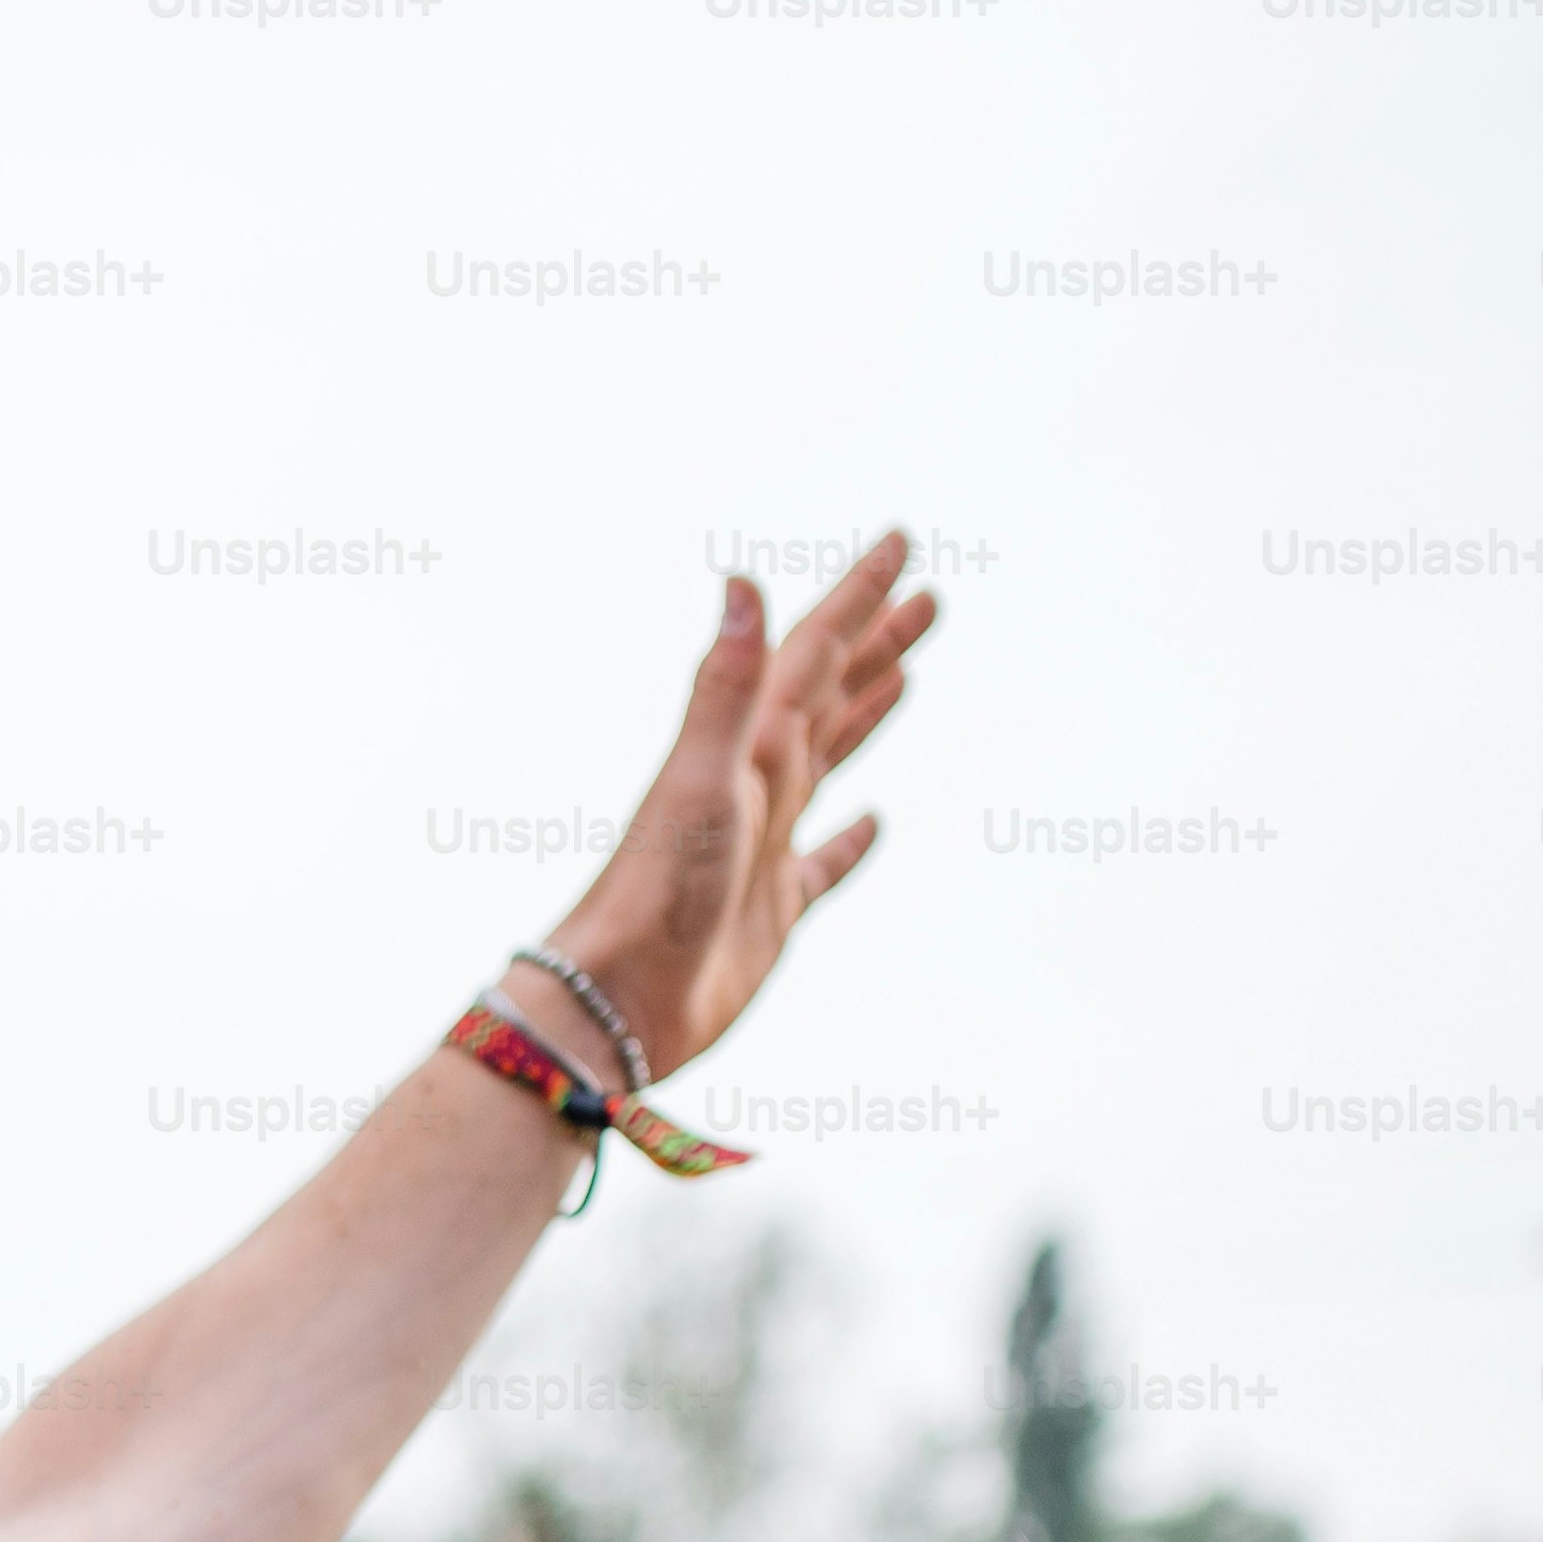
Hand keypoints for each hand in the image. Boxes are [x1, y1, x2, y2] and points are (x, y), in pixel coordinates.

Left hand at [529, 534, 937, 1081]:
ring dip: (864, 713)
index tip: (900, 541)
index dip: (857, 597)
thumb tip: (741, 582)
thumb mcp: (700, 779)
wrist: (617, 1000)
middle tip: (926, 595)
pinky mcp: (772, 910)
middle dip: (873, 643)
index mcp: (747, 747)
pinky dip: (850, 841)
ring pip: (828, 760)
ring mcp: (764, 846)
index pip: (813, 652)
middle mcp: (756, 785)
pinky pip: (823, 865)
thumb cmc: (652, 892)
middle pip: (826, 695)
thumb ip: (724, 687)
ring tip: (903, 674)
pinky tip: (872, 822)